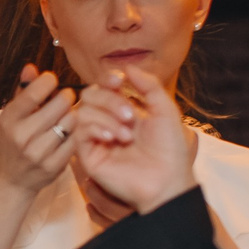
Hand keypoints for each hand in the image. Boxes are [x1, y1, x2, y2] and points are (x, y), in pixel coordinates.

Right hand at [0, 65, 79, 194]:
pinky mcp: (53, 166)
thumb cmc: (12, 142)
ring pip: (71, 121)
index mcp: (9, 119)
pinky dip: (76, 134)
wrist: (10, 180)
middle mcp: (22, 135)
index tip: (52, 81)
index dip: (49, 81)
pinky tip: (70, 133)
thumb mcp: (11, 116)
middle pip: (60, 103)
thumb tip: (32, 67)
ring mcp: (38, 153)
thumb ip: (23, 91)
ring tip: (66, 116)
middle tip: (65, 98)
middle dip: (66, 97)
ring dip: (72, 115)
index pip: (35, 91)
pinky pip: (75, 141)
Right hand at [70, 70, 197, 214]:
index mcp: (124, 110)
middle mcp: (107, 122)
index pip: (105, 86)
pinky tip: (112, 139)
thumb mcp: (165, 110)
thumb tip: (127, 67)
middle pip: (90, 94)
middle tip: (130, 116)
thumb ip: (149, 85)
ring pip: (83, 110)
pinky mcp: (87, 154)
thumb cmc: (169, 150)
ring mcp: (96, 138)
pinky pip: (79, 130)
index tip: (118, 80)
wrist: (166, 181)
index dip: (107, 79)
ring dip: (106, 117)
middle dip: (109, 99)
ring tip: (127, 134)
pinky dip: (95, 128)